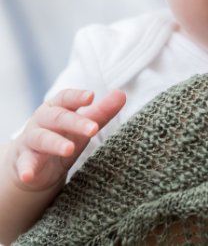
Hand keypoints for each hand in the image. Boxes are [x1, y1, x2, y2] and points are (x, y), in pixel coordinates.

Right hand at [9, 89, 125, 191]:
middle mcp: (42, 120)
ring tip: (69, 149)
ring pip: (42, 138)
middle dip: (76, 122)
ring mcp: (31, 139)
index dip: (77, 96)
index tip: (91, 96)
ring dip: (55, 143)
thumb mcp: (83, 125)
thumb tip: (121, 94)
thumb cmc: (63, 136)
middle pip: (58, 117)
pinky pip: (24, 163)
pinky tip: (28, 175)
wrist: (33, 162)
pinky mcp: (23, 159)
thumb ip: (101, 111)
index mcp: (57, 107)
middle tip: (93, 129)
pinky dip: (26, 168)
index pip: (66, 97)